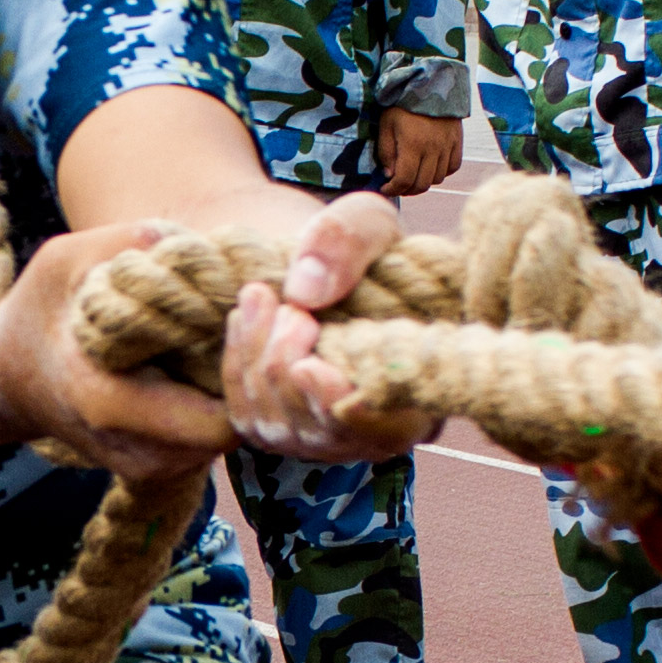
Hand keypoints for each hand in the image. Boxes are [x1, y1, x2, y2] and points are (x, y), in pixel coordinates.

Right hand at [0, 220, 234, 485]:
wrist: (7, 378)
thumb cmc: (36, 313)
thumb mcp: (64, 261)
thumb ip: (124, 244)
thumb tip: (192, 240)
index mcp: (109, 406)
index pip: (219, 420)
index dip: (245, 366)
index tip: (242, 309)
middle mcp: (136, 454)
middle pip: (236, 428)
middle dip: (250, 373)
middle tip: (251, 313)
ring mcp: (150, 467)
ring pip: (230, 433)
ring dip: (238, 384)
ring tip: (227, 328)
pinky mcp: (161, 464)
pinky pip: (212, 434)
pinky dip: (220, 396)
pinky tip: (207, 353)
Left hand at [223, 191, 436, 464]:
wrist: (315, 269)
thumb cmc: (356, 249)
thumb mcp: (365, 221)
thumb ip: (348, 239)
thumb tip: (306, 292)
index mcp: (422, 392)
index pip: (387, 430)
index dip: (343, 403)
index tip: (308, 365)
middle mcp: (376, 433)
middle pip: (321, 428)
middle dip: (290, 361)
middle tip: (291, 306)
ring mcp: (323, 441)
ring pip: (277, 425)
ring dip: (260, 354)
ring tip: (261, 296)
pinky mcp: (278, 434)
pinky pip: (246, 415)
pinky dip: (239, 362)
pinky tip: (247, 316)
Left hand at [375, 105, 465, 199]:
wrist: (430, 82)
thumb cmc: (402, 103)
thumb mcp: (386, 124)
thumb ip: (386, 152)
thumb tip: (390, 175)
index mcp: (412, 145)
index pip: (404, 180)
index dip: (392, 190)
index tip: (385, 189)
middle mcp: (432, 148)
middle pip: (422, 184)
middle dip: (406, 190)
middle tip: (398, 186)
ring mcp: (447, 145)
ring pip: (437, 179)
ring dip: (423, 182)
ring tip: (413, 175)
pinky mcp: (457, 141)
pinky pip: (453, 167)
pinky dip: (442, 172)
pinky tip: (431, 166)